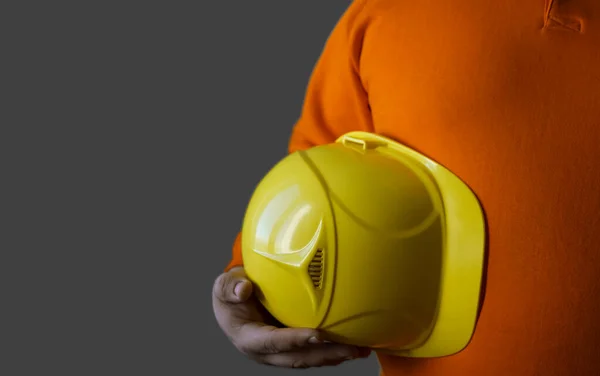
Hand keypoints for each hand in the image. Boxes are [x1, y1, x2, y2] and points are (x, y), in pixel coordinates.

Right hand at [212, 267, 370, 367]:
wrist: (233, 303)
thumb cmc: (230, 293)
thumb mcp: (224, 286)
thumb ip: (231, 288)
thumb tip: (244, 289)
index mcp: (249, 338)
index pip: (273, 342)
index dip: (294, 340)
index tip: (317, 335)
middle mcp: (266, 352)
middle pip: (298, 358)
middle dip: (325, 355)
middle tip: (351, 348)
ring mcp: (280, 352)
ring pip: (309, 360)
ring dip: (335, 357)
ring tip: (361, 350)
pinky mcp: (291, 348)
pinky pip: (313, 353)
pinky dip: (333, 351)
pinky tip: (353, 345)